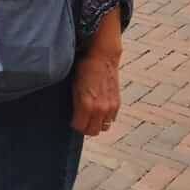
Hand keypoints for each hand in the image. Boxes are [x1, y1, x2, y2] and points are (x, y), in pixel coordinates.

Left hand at [71, 17, 121, 136]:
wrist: (103, 57)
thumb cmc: (84, 69)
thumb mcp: (73, 86)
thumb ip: (75, 104)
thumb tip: (73, 115)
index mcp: (86, 105)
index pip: (80, 127)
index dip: (74, 125)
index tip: (72, 120)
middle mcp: (100, 109)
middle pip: (93, 131)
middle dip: (85, 128)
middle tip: (80, 121)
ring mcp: (110, 107)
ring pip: (104, 127)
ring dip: (96, 124)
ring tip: (90, 116)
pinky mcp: (117, 103)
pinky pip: (111, 119)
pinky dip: (105, 117)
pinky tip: (99, 109)